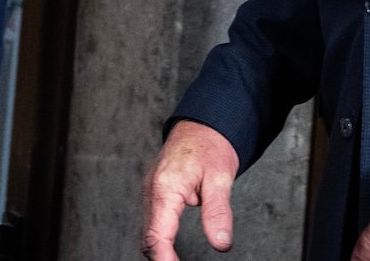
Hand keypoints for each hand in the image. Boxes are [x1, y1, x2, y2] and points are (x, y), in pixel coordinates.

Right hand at [140, 120, 239, 257]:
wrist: (203, 123)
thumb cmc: (210, 145)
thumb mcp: (220, 178)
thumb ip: (218, 212)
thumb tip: (221, 243)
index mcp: (165, 187)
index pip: (157, 235)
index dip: (165, 260)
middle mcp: (152, 190)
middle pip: (148, 238)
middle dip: (161, 259)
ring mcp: (150, 191)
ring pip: (148, 231)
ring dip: (159, 250)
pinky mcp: (154, 192)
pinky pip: (152, 221)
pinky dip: (160, 238)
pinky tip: (170, 250)